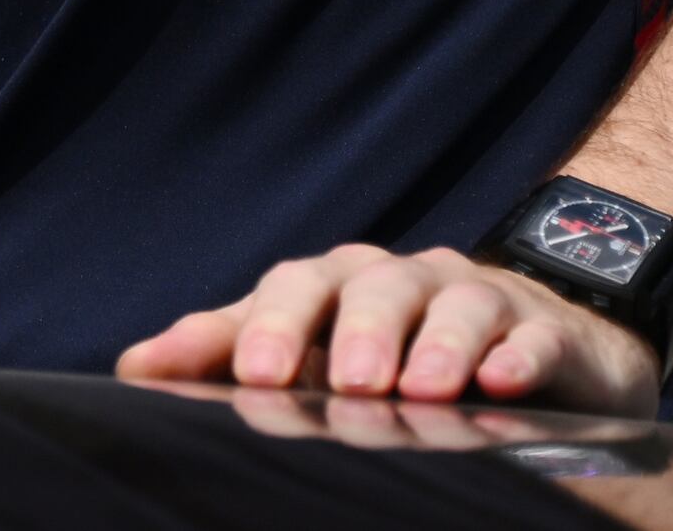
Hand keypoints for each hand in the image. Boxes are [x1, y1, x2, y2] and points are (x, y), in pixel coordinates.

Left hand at [115, 244, 657, 414]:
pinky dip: (518, 355)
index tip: (255, 375)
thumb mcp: (309, 349)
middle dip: (356, 332)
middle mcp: (400, 280)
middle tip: (348, 383)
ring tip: (420, 392)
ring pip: (453, 306)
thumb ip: (224, 351)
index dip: (271, 326)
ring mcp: (475, 297)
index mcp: (335, 284)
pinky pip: (531, 334)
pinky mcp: (541, 330)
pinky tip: (503, 383)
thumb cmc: (393, 349)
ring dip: (436, 346)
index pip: (293, 289)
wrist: (526, 339)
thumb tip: (131, 368)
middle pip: (372, 288)